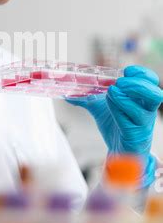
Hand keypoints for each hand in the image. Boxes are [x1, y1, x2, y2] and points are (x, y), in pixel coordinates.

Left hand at [68, 66, 162, 187]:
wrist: (118, 151)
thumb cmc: (116, 126)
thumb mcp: (100, 107)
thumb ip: (86, 97)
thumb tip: (67, 91)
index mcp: (141, 98)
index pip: (151, 81)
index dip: (141, 73)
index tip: (125, 71)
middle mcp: (146, 110)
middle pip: (154, 93)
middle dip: (136, 84)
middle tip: (119, 83)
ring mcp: (143, 124)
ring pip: (145, 108)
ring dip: (126, 97)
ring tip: (111, 93)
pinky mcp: (136, 136)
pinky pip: (132, 123)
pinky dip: (119, 111)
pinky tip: (109, 107)